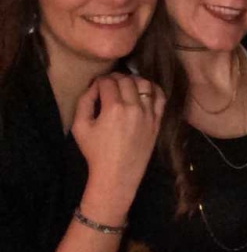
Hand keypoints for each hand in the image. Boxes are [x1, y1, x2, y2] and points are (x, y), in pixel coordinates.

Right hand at [72, 73, 165, 225]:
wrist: (117, 174)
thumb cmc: (96, 152)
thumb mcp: (80, 127)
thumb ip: (85, 102)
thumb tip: (94, 86)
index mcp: (114, 108)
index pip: (108, 82)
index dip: (101, 80)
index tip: (97, 84)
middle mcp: (134, 108)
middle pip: (127, 80)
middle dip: (116, 78)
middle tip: (109, 83)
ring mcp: (149, 114)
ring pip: (145, 84)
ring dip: (134, 80)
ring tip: (126, 85)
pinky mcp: (158, 121)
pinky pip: (160, 97)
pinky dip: (153, 89)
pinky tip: (145, 89)